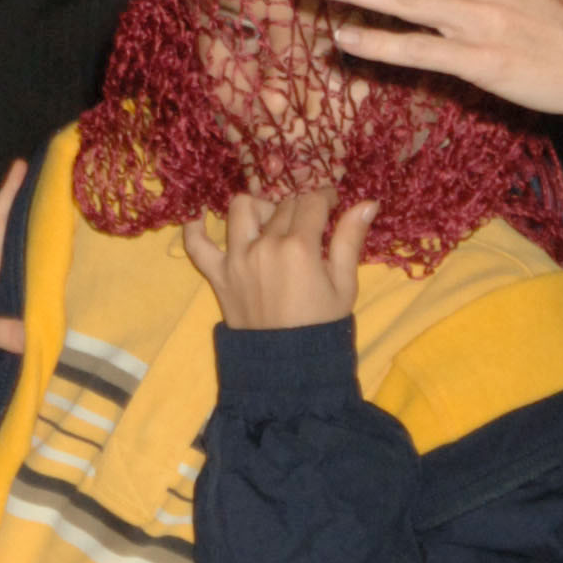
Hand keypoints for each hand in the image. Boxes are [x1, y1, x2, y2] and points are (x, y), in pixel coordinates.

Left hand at [0, 157, 30, 356]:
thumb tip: (29, 334)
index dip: (7, 194)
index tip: (19, 165)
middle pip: (6, 227)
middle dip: (23, 205)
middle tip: (45, 183)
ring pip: (10, 245)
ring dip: (26, 228)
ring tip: (48, 212)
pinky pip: (12, 264)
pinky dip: (25, 254)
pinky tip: (38, 258)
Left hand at [182, 186, 378, 329]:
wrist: (289, 364)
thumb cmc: (322, 325)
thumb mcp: (344, 285)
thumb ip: (350, 240)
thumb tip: (368, 202)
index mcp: (300, 248)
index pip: (311, 203)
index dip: (325, 198)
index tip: (331, 204)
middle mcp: (265, 246)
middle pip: (282, 206)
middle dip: (300, 208)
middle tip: (309, 223)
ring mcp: (237, 258)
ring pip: (242, 208)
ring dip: (259, 208)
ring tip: (271, 221)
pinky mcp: (217, 274)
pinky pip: (196, 244)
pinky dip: (195, 226)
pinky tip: (201, 215)